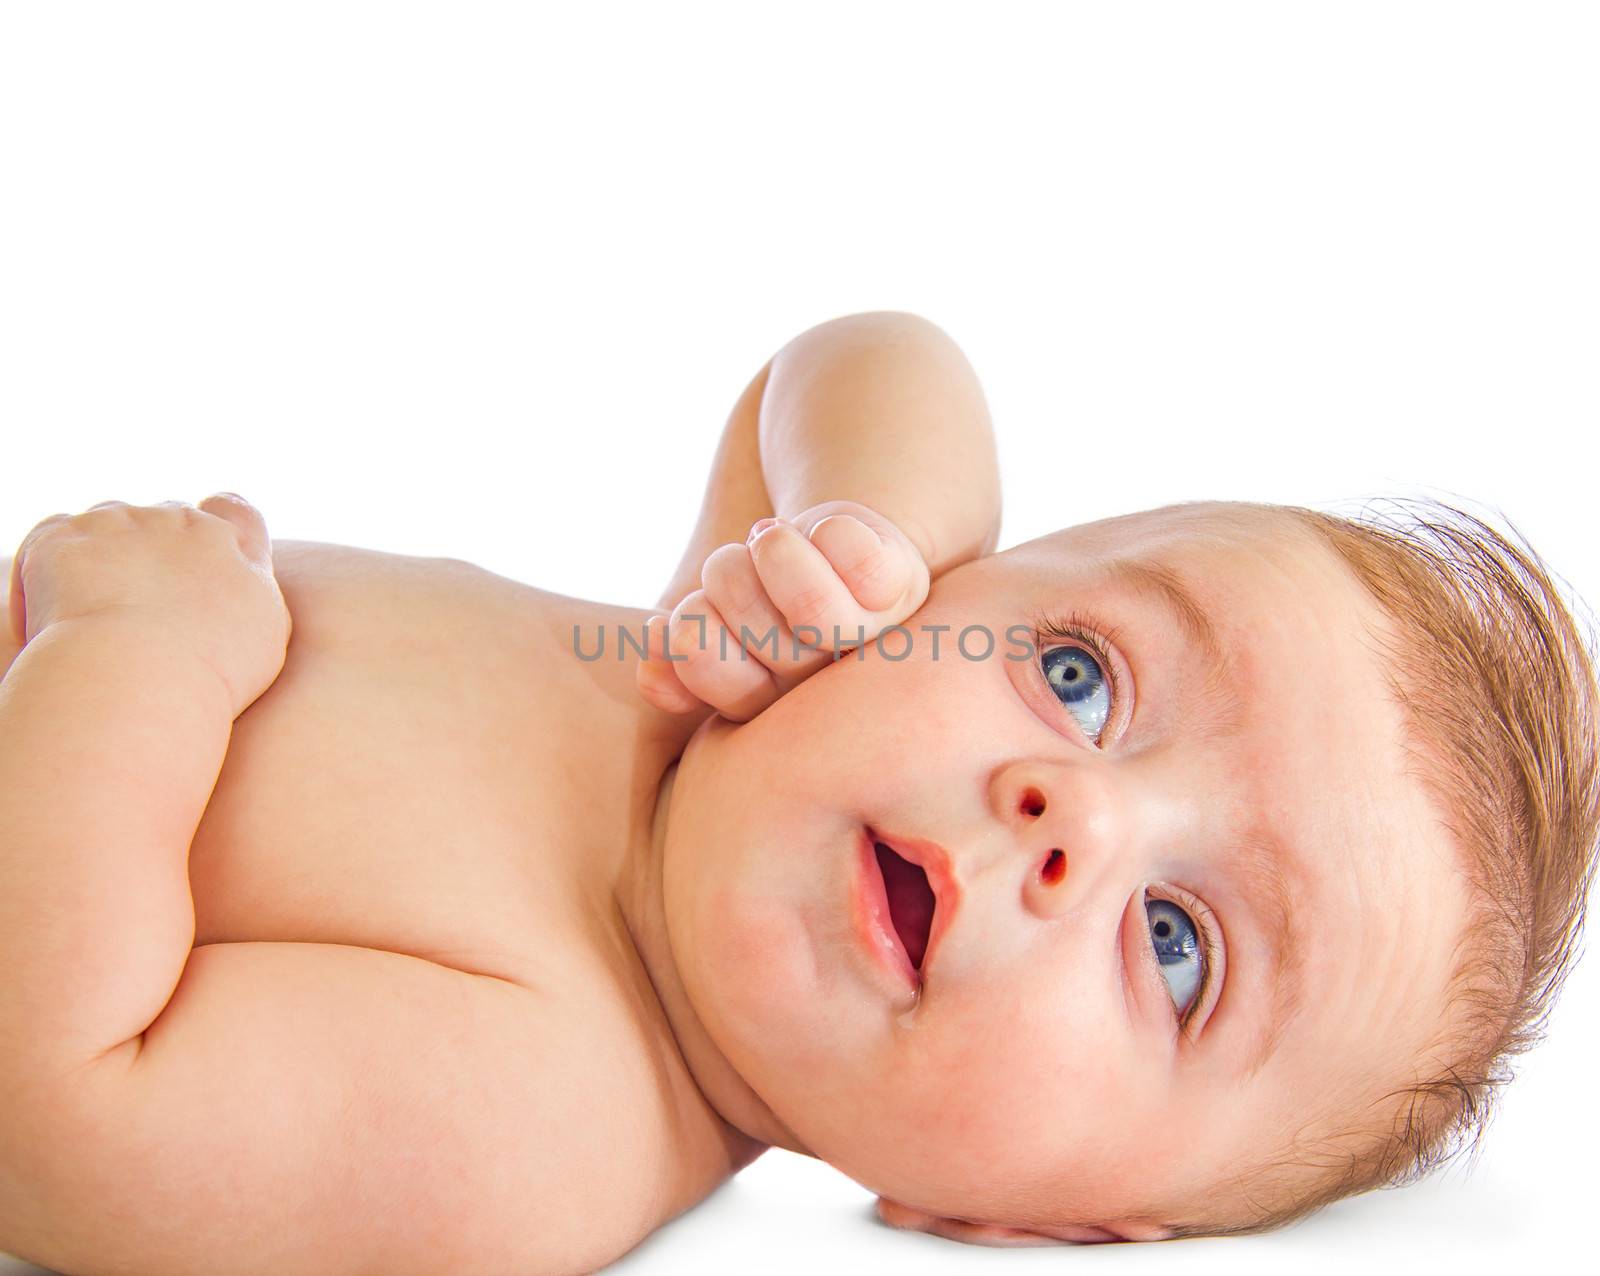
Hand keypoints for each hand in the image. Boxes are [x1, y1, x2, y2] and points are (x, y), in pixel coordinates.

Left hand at [7, 493, 292, 717]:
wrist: (138, 675)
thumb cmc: (211, 669)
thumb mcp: (263, 630)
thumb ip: (251, 590)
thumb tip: (237, 576)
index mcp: (227, 543)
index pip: (232, 509)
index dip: (219, 522)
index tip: (203, 554)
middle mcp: (175, 521)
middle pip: (165, 517)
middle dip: (155, 548)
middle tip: (144, 605)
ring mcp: (117, 523)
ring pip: (108, 523)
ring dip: (104, 555)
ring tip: (98, 615)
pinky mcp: (63, 536)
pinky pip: (53, 538)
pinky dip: (53, 566)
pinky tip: (59, 613)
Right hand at [636, 499, 930, 721]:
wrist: (851, 561)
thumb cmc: (775, 606)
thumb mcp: (717, 635)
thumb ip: (681, 664)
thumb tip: (652, 674)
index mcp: (774, 718)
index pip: (706, 665)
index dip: (691, 629)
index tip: (702, 616)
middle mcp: (827, 689)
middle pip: (747, 619)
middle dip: (729, 581)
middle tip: (745, 576)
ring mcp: (868, 639)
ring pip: (784, 570)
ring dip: (767, 547)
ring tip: (776, 554)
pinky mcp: (899, 586)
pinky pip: (841, 544)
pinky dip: (824, 531)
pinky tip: (824, 540)